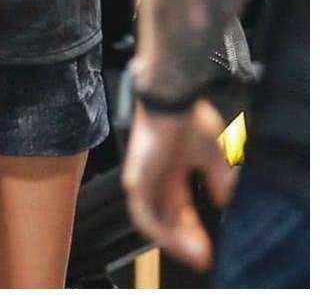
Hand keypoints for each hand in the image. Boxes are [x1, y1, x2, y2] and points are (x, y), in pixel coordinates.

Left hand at [122, 98, 236, 270]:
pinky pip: (143, 214)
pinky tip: (176, 241)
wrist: (173, 102)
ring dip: (174, 240)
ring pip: (155, 220)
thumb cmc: (190, 120)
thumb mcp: (213, 156)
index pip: (181, 208)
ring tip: (195, 254)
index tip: (209, 248)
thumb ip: (218, 181)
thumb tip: (225, 203)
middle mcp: (155, 176)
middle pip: (168, 218)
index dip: (194, 229)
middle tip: (204, 257)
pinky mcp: (134, 180)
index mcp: (171, 169)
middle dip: (187, 239)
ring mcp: (143, 179)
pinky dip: (160, 231)